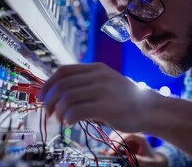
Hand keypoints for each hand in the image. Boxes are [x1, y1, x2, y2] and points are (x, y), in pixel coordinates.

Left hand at [38, 63, 158, 131]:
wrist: (150, 109)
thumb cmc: (125, 99)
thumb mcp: (106, 82)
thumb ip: (86, 83)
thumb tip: (57, 93)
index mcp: (96, 68)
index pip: (63, 71)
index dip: (48, 84)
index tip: (42, 97)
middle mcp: (99, 76)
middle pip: (62, 85)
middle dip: (49, 100)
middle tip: (49, 112)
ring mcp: (103, 91)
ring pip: (67, 98)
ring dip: (58, 111)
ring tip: (61, 119)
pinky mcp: (107, 107)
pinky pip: (77, 111)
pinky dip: (68, 118)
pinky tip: (70, 122)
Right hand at [107, 132, 167, 166]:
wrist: (153, 160)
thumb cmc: (151, 160)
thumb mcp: (147, 162)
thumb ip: (138, 159)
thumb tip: (128, 157)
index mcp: (140, 137)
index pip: (128, 134)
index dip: (119, 140)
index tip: (113, 149)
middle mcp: (134, 134)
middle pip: (121, 131)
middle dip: (113, 139)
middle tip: (108, 150)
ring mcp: (129, 137)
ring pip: (117, 133)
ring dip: (111, 140)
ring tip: (109, 150)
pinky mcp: (125, 141)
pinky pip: (117, 138)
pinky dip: (112, 143)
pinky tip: (110, 150)